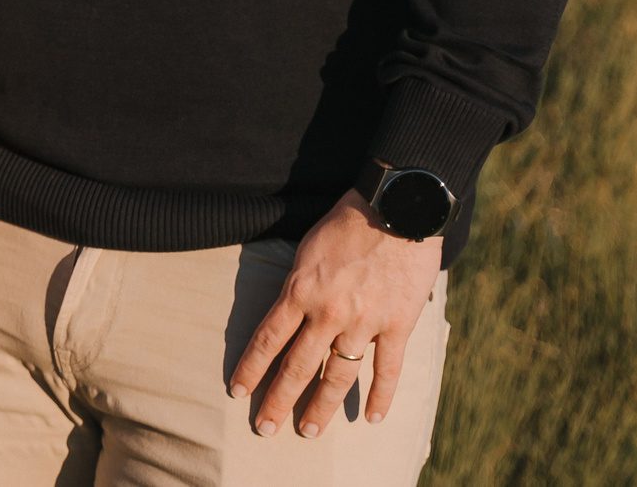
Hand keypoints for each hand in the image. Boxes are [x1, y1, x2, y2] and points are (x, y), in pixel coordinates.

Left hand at [227, 190, 439, 438]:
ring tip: (309, 431)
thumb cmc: (349, 220)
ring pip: (337, 375)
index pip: (267, 339)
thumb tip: (288, 314)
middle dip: (278, 401)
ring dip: (321, 406)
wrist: (398, 205)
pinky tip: (371, 417)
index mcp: (300, 290)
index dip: (251, 369)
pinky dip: (380, 395)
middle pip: (297, 367)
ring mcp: (363, 320)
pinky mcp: (397, 323)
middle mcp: (327, 311)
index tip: (238, 393)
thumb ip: (298, 284)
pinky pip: (387, 368)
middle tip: (265, 429)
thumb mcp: (308, 248)